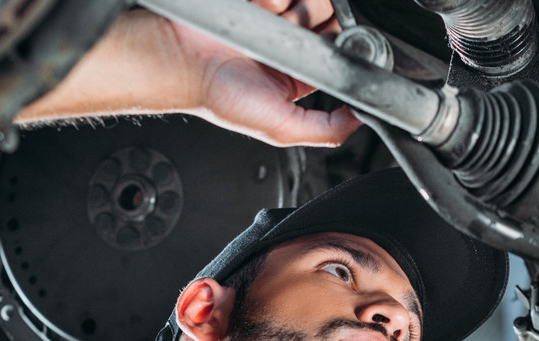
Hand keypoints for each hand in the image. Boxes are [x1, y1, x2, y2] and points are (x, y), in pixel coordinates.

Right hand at [28, 1, 358, 146]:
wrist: (178, 60)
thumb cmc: (217, 96)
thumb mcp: (279, 127)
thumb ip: (324, 129)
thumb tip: (360, 120)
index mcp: (294, 78)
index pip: (334, 53)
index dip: (342, 43)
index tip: (339, 39)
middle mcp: (284, 48)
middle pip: (325, 19)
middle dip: (320, 18)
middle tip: (301, 27)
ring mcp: (268, 19)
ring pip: (308, 0)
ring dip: (299, 3)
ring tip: (275, 16)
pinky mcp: (256, 1)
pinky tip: (261, 5)